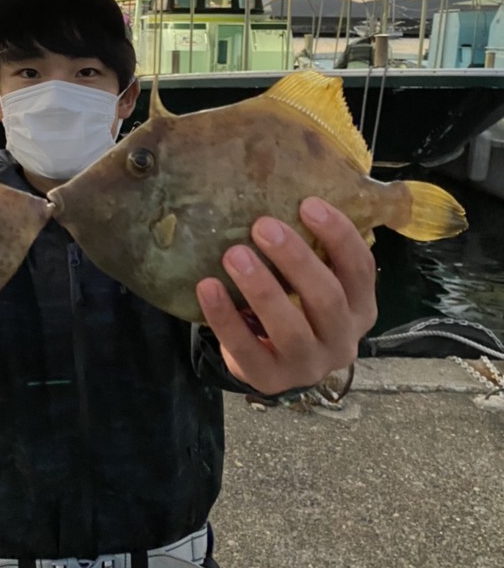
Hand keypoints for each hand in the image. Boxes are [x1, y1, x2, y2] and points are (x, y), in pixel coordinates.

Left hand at [195, 197, 376, 394]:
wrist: (272, 360)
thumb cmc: (295, 306)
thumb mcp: (312, 281)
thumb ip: (311, 249)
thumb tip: (284, 187)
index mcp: (360, 308)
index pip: (361, 270)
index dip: (339, 235)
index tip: (308, 203)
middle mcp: (342, 339)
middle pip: (327, 299)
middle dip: (295, 260)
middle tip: (263, 226)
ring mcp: (307, 365)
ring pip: (290, 329)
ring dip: (262, 289)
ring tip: (234, 254)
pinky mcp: (270, 380)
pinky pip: (247, 349)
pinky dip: (225, 317)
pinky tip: (208, 287)